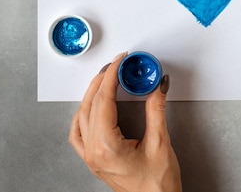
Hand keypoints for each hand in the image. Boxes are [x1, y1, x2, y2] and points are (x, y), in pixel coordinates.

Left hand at [69, 52, 181, 191]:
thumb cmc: (157, 186)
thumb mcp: (160, 142)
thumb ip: (156, 109)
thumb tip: (157, 85)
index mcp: (106, 147)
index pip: (104, 100)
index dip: (112, 76)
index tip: (120, 61)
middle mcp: (93, 152)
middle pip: (91, 105)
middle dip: (102, 80)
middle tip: (116, 65)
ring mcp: (90, 157)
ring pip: (82, 116)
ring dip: (92, 94)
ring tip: (105, 79)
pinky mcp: (94, 159)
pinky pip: (79, 131)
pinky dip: (84, 113)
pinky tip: (92, 106)